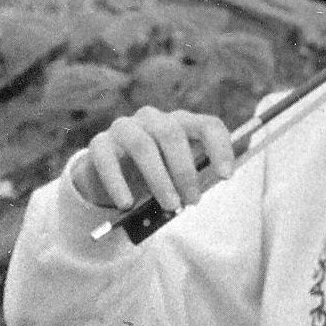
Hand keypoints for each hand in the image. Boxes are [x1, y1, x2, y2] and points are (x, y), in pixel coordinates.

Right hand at [66, 106, 237, 222]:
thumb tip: (203, 189)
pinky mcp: (100, 144)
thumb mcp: (176, 177)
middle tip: (192, 201)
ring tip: (168, 206)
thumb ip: (192, 177)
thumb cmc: (152, 177)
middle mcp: (152, 119)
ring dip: (158, 179)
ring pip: (143, 146)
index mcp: (179, 123)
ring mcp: (124, 128)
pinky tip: (126, 204)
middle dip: (185, 171)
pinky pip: (108, 160)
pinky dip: (118, 184)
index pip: (207, 125)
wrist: (109, 180)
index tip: (226, 175)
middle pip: (172, 135)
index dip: (220, 148)